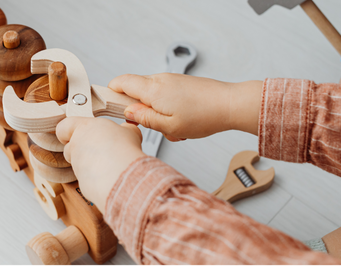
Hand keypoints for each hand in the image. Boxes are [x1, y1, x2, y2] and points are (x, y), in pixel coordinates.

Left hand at [56, 117, 145, 213]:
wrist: (121, 175)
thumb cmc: (123, 149)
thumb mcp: (129, 131)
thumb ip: (123, 129)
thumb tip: (127, 129)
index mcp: (83, 128)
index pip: (63, 127)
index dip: (68, 131)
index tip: (78, 134)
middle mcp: (76, 146)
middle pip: (70, 148)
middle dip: (82, 150)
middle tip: (99, 151)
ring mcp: (77, 166)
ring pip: (78, 165)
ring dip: (90, 165)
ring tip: (110, 165)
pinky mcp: (82, 182)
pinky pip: (87, 179)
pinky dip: (96, 179)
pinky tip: (111, 177)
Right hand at [108, 73, 261, 140]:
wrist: (230, 104)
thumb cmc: (204, 115)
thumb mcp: (169, 126)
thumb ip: (144, 118)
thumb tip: (127, 113)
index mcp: (152, 89)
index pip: (121, 82)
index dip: (111, 93)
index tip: (110, 108)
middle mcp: (160, 80)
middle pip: (134, 91)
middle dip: (138, 111)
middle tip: (150, 126)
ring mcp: (171, 81)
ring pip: (151, 97)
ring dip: (156, 113)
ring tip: (172, 127)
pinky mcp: (181, 84)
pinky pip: (165, 97)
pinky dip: (168, 110)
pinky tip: (182, 123)